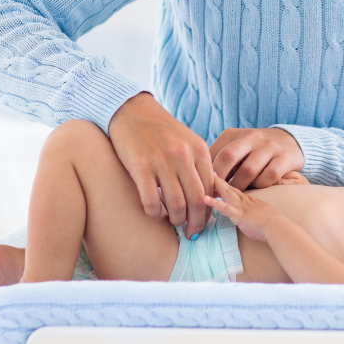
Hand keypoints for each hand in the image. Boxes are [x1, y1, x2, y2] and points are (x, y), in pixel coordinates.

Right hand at [108, 92, 213, 237]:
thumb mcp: (187, 140)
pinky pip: (151, 201)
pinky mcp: (139, 166)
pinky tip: (155, 213)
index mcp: (198, 149)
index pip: (211, 188)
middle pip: (197, 200)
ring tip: (174, 223)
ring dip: (177, 220)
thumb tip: (207, 195)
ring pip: (177, 204)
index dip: (210, 209)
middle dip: (197, 222)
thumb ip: (197, 164)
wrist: (131, 111)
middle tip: (192, 232)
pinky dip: (155, 213)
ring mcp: (161, 161)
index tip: (205, 220)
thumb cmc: (161, 130)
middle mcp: (183, 155)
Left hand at [203, 174, 285, 242]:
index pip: (237, 189)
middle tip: (209, 169)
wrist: (279, 228)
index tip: (218, 175)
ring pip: (227, 192)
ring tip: (205, 177)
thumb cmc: (276, 224)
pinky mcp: (239, 215)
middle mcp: (246, 200)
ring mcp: (242, 206)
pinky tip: (205, 198)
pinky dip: (215, 203)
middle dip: (219, 179)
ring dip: (216, 185)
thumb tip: (257, 214)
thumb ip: (258, 211)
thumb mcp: (266, 213)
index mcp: (251, 200)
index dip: (227, 183)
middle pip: (230, 186)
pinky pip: (225, 208)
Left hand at [210, 127, 303, 189]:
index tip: (204, 188)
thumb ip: (216, 158)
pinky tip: (257, 187)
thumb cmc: (252, 150)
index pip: (213, 153)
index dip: (207, 173)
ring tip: (236, 194)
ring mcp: (269, 146)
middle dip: (219, 179)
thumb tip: (194, 175)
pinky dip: (261, 185)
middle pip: (228, 156)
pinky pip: (269, 176)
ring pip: (249, 170)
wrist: (287, 140)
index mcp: (233, 134)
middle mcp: (251, 136)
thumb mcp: (233, 147)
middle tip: (216, 194)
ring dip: (240, 186)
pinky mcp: (284, 157)